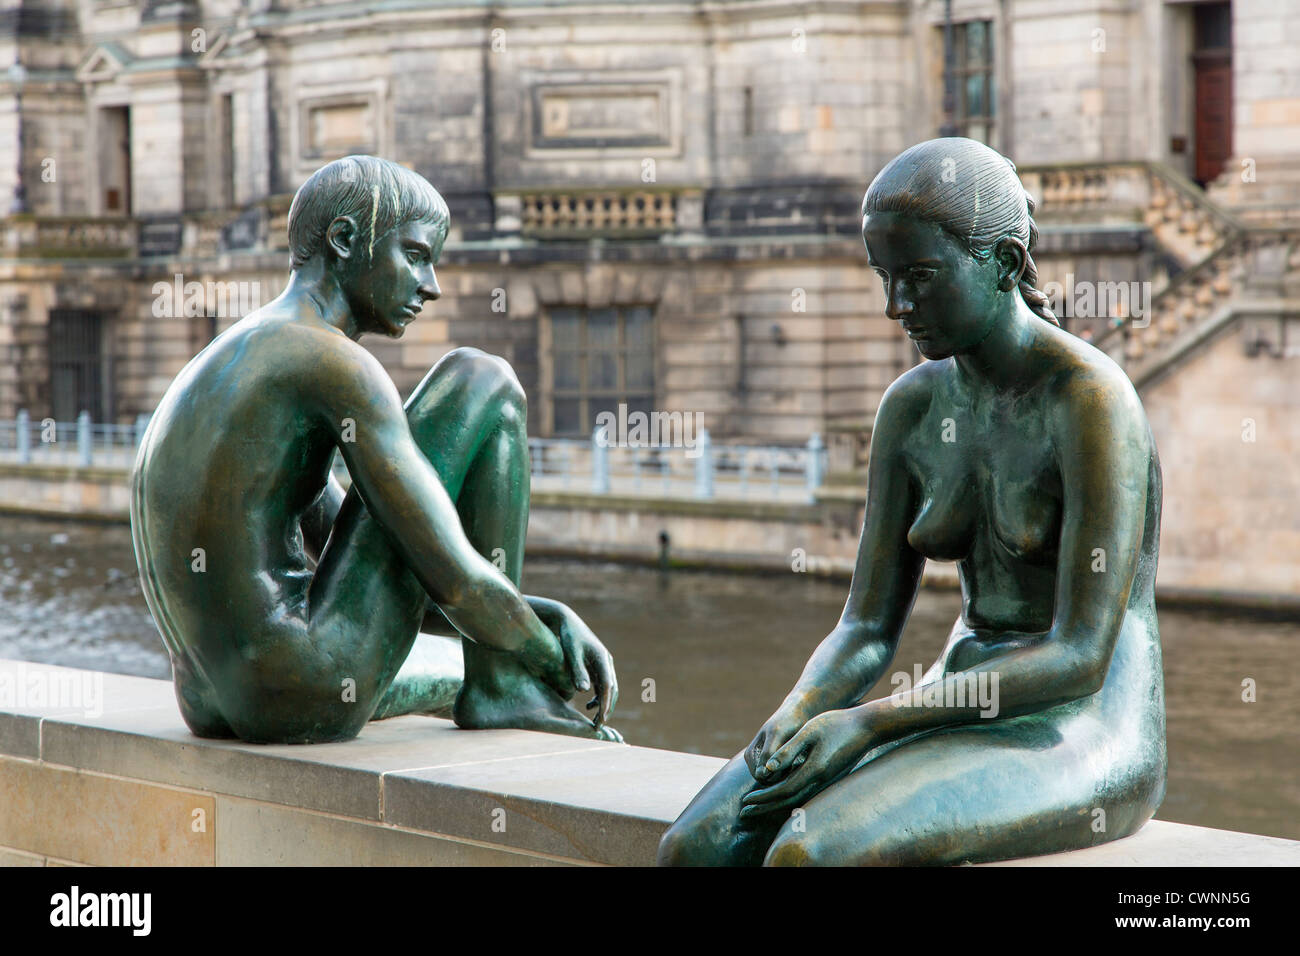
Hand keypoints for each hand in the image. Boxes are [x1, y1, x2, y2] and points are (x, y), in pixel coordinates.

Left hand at [530, 597, 618, 726]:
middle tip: (598, 726)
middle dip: (607, 709)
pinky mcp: (597, 665)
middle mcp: (606, 662)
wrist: (566, 620)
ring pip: (609, 689)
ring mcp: (603, 663)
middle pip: (612, 690)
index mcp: (602, 659)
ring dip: (604, 704)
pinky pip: (602, 685)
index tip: (600, 721)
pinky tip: (588, 705)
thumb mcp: (571, 653)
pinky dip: (598, 697)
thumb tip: (584, 691)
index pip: (607, 687)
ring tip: (594, 720)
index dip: (605, 705)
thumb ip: (578, 671)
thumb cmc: (567, 636)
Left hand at [738, 708, 871, 820]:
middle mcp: (820, 780)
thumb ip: (788, 750)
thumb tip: (768, 769)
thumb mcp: (809, 731)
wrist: (867, 727)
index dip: (762, 797)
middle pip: (788, 800)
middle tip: (744, 812)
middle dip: (764, 807)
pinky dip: (787, 797)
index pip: (782, 790)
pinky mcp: (828, 776)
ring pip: (796, 798)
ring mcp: (826, 780)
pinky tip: (778, 796)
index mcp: (814, 770)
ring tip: (756, 807)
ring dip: (774, 804)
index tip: (745, 800)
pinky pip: (804, 792)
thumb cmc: (836, 724)